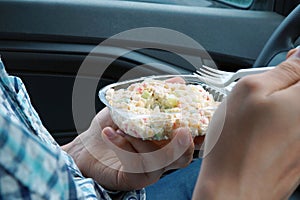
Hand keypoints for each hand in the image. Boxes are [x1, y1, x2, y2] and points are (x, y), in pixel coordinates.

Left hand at [63, 90, 194, 190]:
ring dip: (143, 141)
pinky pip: (135, 166)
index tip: (205, 120)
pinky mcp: (133, 179)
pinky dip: (123, 147)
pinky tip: (110, 133)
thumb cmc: (113, 126)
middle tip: (182, 131)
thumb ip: (156, 94)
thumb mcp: (133, 105)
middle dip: (185, 145)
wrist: (89, 145)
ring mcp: (149, 170)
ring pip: (159, 162)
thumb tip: (179, 82)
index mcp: (168, 141)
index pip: (193, 141)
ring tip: (125, 128)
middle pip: (183, 158)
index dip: (203, 133)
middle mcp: (162, 158)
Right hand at [193, 48, 299, 198]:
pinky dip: (281, 123)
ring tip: (259, 113)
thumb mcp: (250, 90)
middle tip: (266, 88)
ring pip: (297, 109)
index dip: (296, 61)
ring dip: (283, 104)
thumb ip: (282, 69)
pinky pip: (293, 128)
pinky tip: (261, 131)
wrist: (234, 189)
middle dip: (289, 83)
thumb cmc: (236, 145)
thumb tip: (299, 58)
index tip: (286, 62)